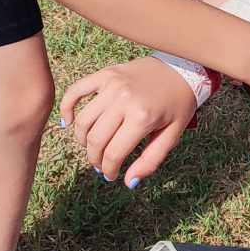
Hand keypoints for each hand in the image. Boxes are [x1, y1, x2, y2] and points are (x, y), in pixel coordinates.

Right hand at [59, 56, 197, 184]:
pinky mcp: (105, 74)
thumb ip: (151, 160)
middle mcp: (123, 100)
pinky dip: (67, 107)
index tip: (111, 176)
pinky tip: (68, 122)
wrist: (182, 67)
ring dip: (82, 140)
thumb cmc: (178, 104)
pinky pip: (76, 91)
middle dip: (95, 159)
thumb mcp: (172, 135)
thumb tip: (130, 183)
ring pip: (84, 120)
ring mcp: (112, 85)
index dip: (109, 170)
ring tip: (92, 147)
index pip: (113, 153)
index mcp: (142, 118)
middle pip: (95, 140)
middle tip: (100, 165)